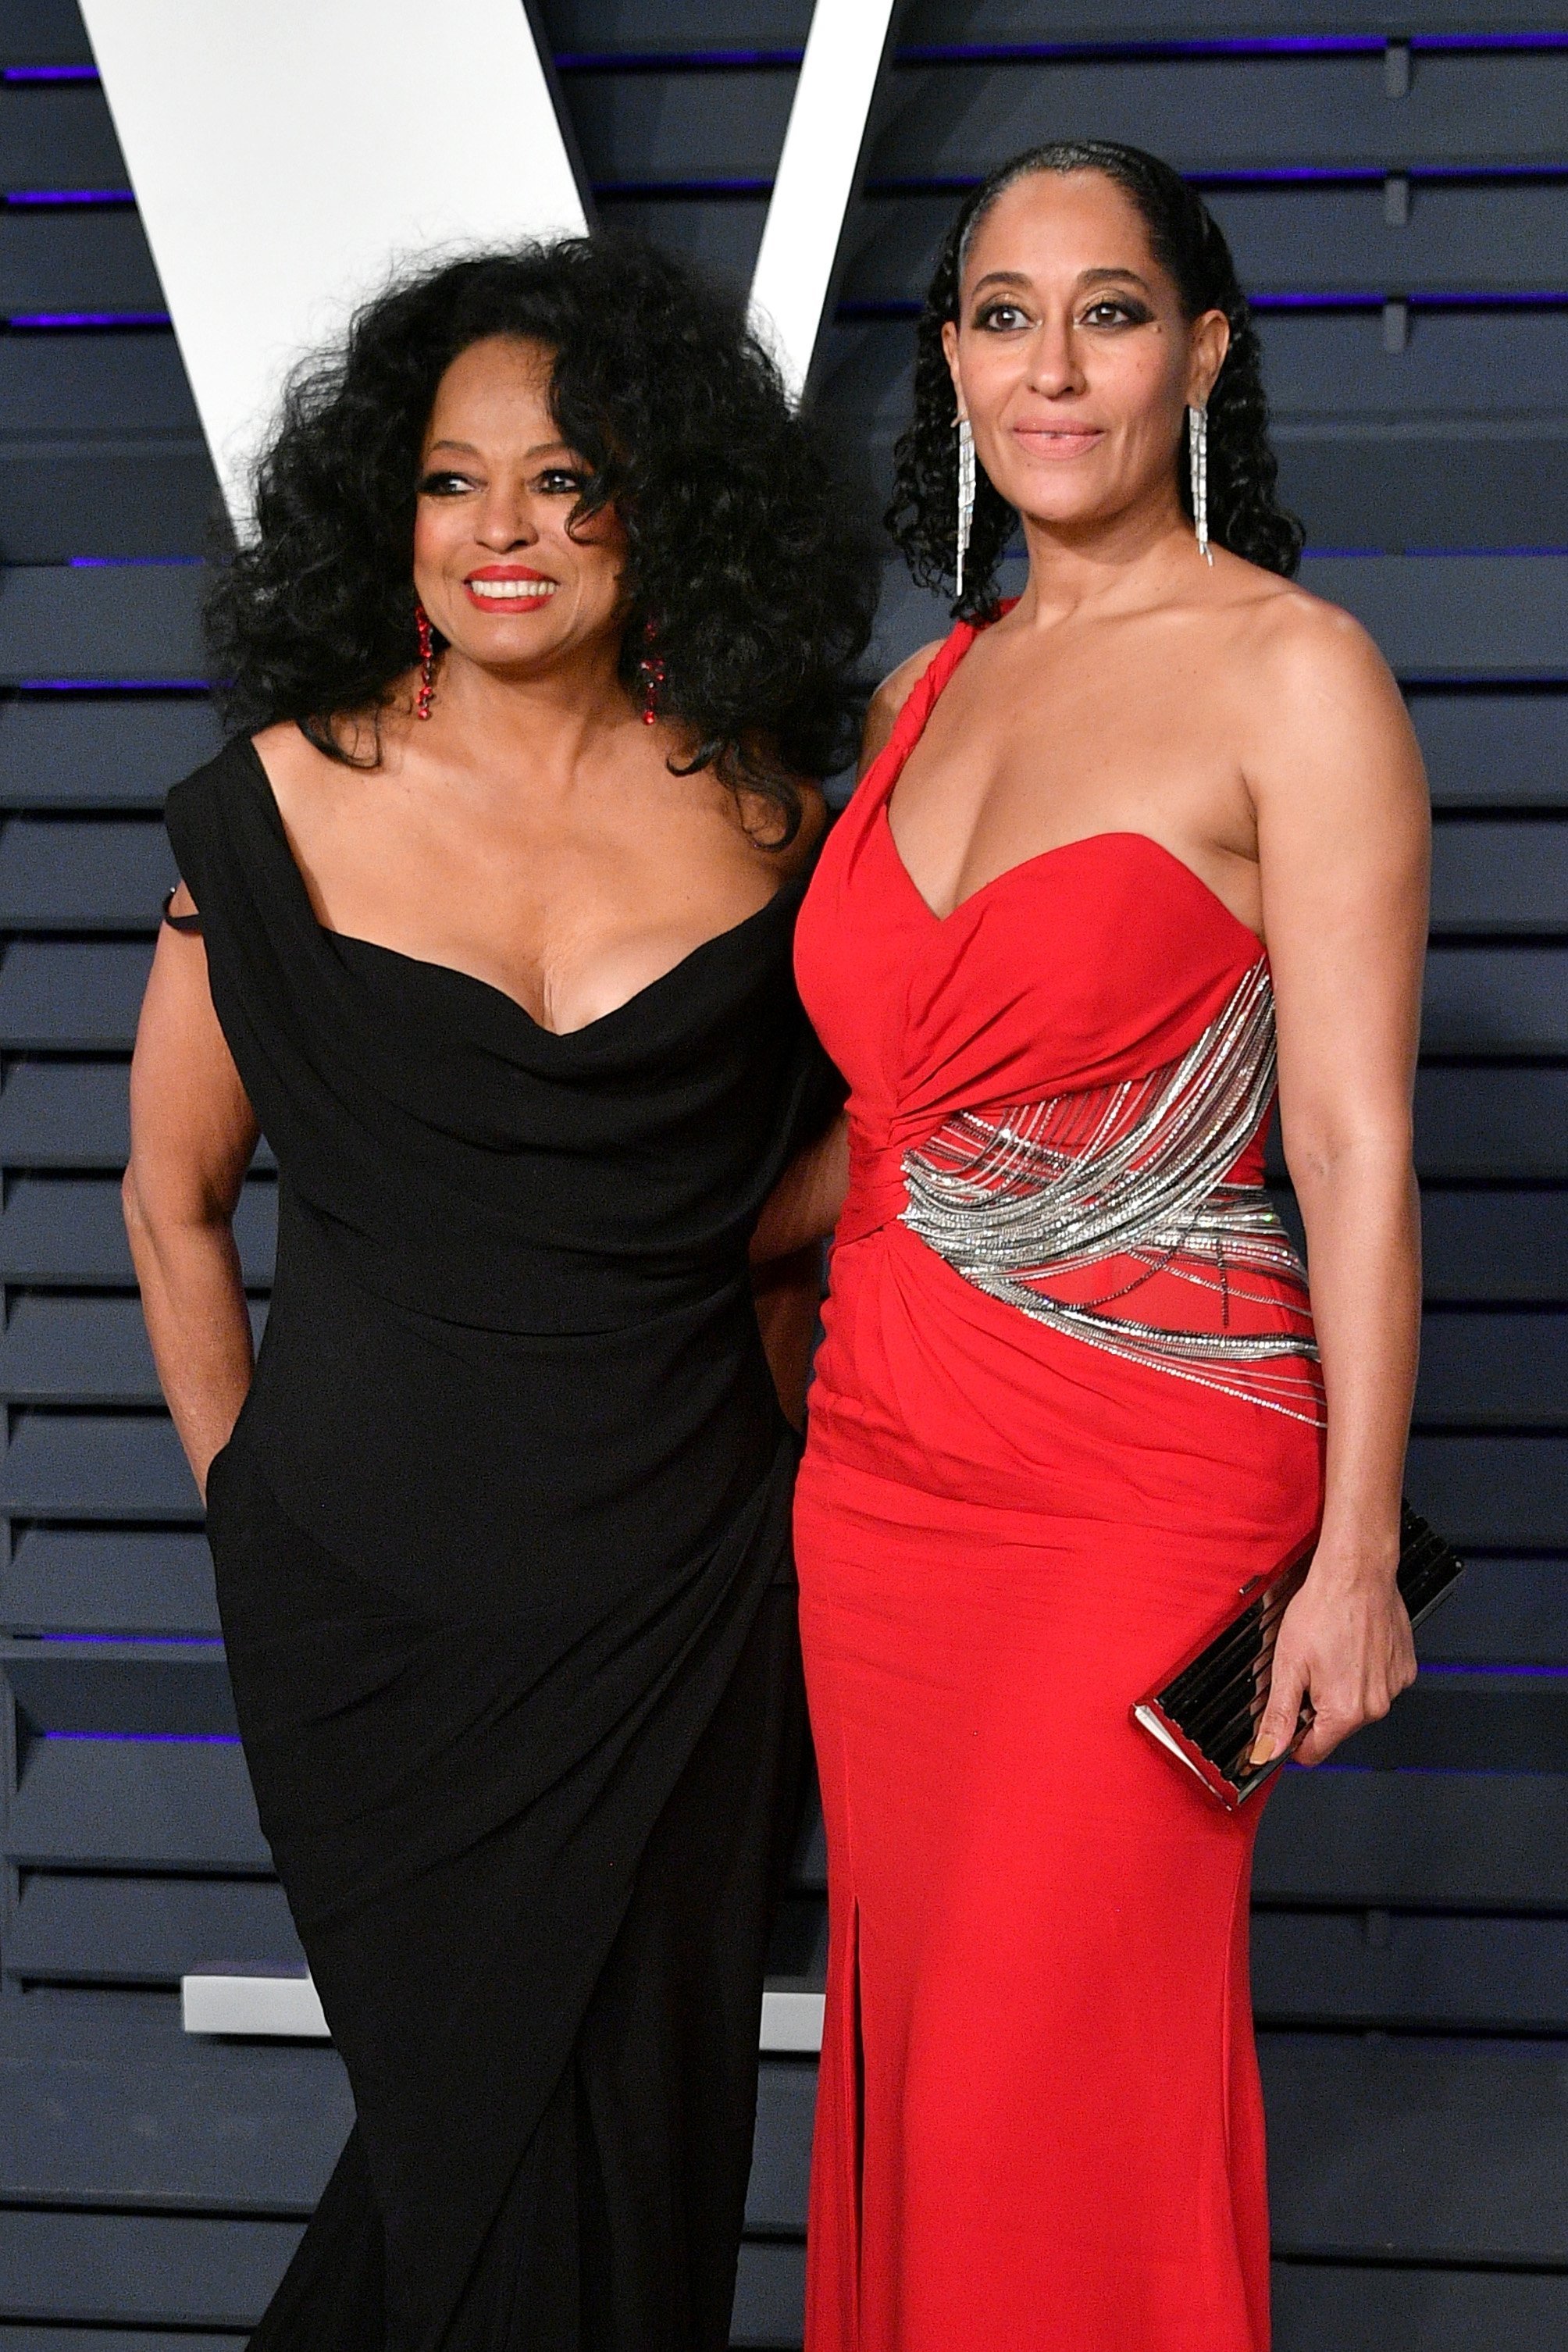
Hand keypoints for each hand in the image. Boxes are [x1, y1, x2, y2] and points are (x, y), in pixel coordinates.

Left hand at [1248, 1546, 1416, 1769]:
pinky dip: (1363, 1673)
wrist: (1356, 1573)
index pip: (1313, 1752)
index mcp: (1345, 1711)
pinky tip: (1350, 1647)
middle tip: (1307, 1669)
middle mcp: (1375, 1706)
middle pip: (1335, 1727)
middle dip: (1316, 1706)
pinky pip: (1378, 1684)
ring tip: (1330, 1653)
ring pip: (1357, 1705)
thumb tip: (1265, 1752)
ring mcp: (1394, 1688)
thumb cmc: (1323, 1610)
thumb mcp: (1287, 1665)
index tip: (1286, 1719)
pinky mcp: (1405, 1669)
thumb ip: (1278, 1715)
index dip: (1292, 1738)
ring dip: (1340, 1688)